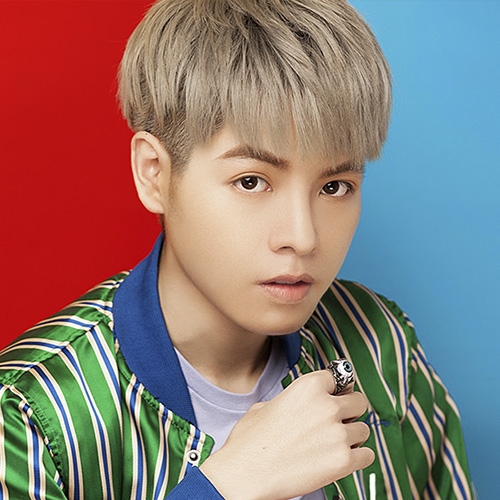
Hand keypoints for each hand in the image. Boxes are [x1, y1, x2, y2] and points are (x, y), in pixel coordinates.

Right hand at [199, 370, 373, 499]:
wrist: (244, 474)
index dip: (338, 388)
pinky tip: (342, 458)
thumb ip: (292, 399)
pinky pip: (367, 455)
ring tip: (334, 444)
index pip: (339, 377)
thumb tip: (300, 405)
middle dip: (350, 411)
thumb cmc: (250, 442)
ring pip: (364, 429)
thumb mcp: (266, 405)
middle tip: (339, 420)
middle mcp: (327, 406)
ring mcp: (337, 433)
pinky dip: (358, 457)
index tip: (339, 394)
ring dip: (353, 436)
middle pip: (358, 400)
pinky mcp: (343, 461)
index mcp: (308, 386)